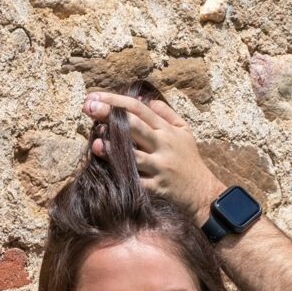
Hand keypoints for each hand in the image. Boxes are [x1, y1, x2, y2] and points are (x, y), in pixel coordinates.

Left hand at [82, 92, 224, 223]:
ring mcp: (160, 167)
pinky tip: (107, 168)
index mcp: (166, 130)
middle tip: (88, 108)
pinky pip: (135, 180)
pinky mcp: (157, 187)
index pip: (138, 109)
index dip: (114, 100)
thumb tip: (146, 99)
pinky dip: (120, 174)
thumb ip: (166, 114)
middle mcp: (163, 145)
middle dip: (108, 114)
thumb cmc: (189, 161)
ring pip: (132, 154)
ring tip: (96, 142)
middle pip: (133, 125)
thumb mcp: (184, 132)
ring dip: (111, 148)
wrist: (203, 193)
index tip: (94, 97)